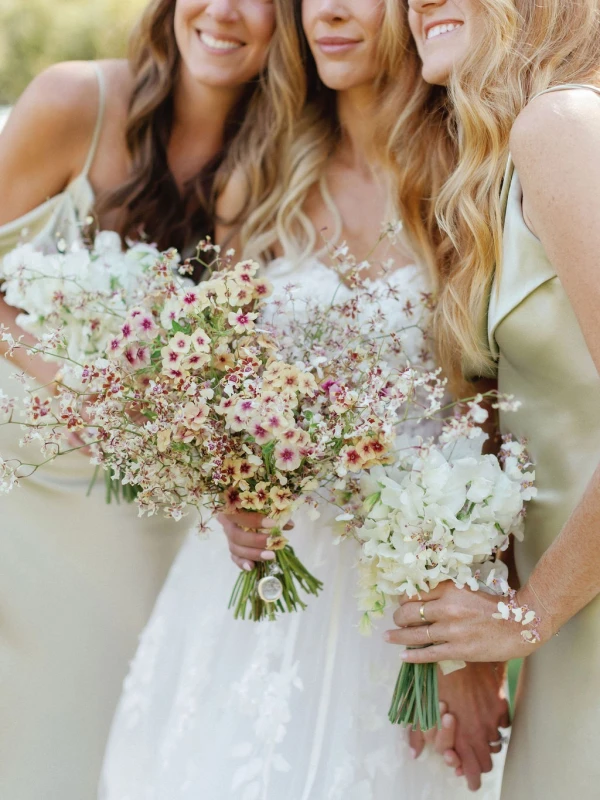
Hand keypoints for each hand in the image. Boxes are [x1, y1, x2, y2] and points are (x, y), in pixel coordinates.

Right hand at [217, 511, 293, 570]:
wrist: (249, 519)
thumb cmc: (258, 511)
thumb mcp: (266, 510)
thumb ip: (276, 516)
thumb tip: (290, 525)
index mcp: (232, 510)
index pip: (240, 514)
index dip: (255, 520)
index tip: (273, 524)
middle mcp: (227, 525)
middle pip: (235, 535)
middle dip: (255, 540)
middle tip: (271, 542)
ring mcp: (229, 539)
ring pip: (235, 548)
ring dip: (253, 553)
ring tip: (270, 556)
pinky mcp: (233, 551)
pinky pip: (235, 558)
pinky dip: (243, 563)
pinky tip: (252, 567)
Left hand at [388, 582, 549, 663]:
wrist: (521, 624)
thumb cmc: (496, 606)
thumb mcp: (469, 589)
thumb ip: (447, 592)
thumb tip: (424, 598)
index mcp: (450, 588)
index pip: (416, 592)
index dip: (404, 599)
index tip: (401, 603)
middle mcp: (447, 607)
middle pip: (410, 612)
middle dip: (398, 617)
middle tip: (395, 621)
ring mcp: (451, 630)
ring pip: (415, 633)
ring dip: (398, 636)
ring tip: (388, 637)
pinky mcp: (458, 649)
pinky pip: (428, 653)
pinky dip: (413, 655)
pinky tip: (403, 656)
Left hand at [409, 664, 509, 791]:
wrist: (455, 651)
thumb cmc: (434, 677)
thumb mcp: (420, 705)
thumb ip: (419, 733)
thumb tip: (414, 754)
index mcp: (461, 736)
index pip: (472, 770)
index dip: (470, 778)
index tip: (465, 776)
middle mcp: (480, 731)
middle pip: (486, 763)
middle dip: (477, 765)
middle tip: (468, 759)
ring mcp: (492, 718)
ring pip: (495, 744)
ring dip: (485, 744)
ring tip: (473, 737)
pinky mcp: (499, 703)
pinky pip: (503, 725)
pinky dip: (495, 726)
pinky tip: (483, 718)